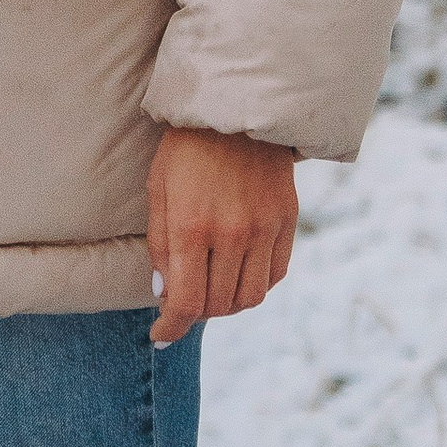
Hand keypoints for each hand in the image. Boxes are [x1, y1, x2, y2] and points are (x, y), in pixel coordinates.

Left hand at [146, 127, 298, 344]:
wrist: (237, 110)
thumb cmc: (186, 150)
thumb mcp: (158, 191)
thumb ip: (161, 246)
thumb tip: (165, 294)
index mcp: (193, 226)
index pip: (186, 301)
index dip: (171, 327)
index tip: (161, 336)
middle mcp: (233, 234)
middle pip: (219, 306)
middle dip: (196, 314)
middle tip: (182, 302)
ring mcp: (265, 230)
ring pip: (250, 297)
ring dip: (227, 305)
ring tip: (210, 289)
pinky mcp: (288, 222)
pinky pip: (275, 275)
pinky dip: (254, 285)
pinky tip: (236, 273)